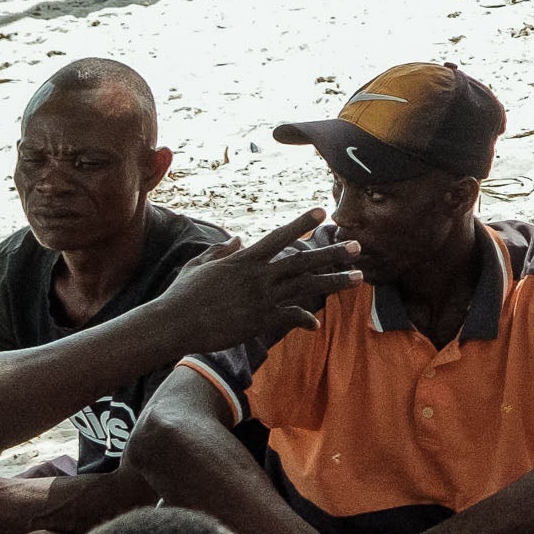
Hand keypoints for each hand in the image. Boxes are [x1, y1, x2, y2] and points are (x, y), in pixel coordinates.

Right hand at [165, 211, 363, 352]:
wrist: (175, 323)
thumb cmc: (182, 295)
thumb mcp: (199, 265)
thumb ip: (221, 251)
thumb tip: (238, 239)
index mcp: (244, 259)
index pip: (280, 236)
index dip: (302, 222)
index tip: (323, 210)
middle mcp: (259, 276)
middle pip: (304, 261)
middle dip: (333, 253)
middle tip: (357, 246)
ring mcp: (262, 298)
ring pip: (307, 287)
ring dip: (335, 281)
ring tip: (359, 277)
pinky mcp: (261, 320)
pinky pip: (291, 316)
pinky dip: (305, 319)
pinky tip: (316, 323)